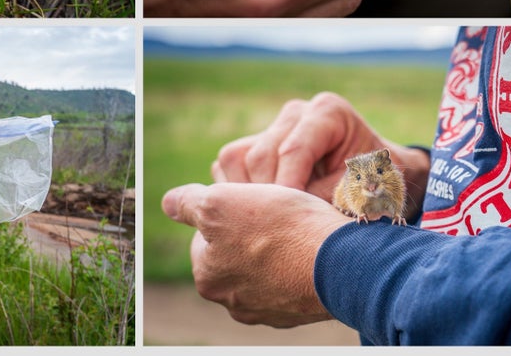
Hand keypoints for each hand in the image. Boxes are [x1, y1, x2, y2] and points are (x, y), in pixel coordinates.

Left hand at [162, 182, 349, 326]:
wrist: (341, 262)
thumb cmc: (278, 228)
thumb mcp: (220, 202)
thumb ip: (188, 203)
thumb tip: (168, 203)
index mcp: (209, 280)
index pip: (205, 236)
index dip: (226, 209)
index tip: (248, 200)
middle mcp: (234, 303)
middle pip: (234, 251)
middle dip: (249, 229)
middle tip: (274, 209)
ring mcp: (269, 310)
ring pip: (264, 264)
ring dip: (275, 244)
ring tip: (295, 225)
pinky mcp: (300, 310)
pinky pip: (291, 277)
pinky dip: (297, 260)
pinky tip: (310, 244)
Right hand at [212, 92, 429, 220]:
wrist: (378, 183)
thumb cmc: (377, 186)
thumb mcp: (362, 193)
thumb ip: (325, 200)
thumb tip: (288, 218)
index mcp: (328, 112)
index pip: (293, 150)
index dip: (286, 190)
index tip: (287, 224)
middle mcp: (296, 114)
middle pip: (260, 156)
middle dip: (267, 198)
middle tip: (280, 231)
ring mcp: (273, 127)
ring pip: (235, 159)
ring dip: (247, 196)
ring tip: (270, 224)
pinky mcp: (255, 143)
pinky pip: (228, 165)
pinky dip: (236, 192)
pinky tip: (260, 214)